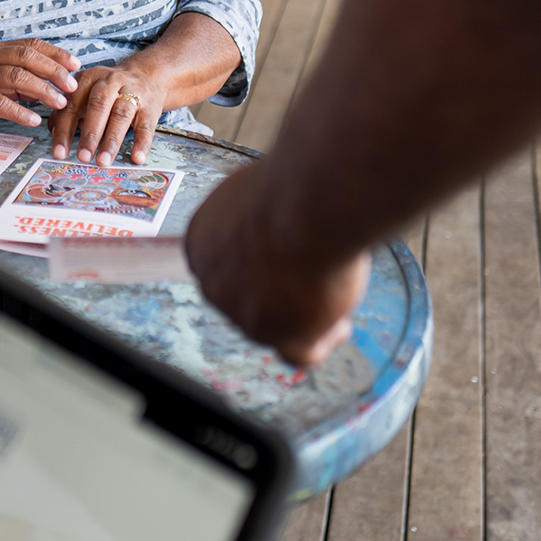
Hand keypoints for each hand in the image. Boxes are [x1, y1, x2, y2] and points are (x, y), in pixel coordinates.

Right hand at [0, 39, 80, 133]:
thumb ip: (12, 80)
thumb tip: (44, 86)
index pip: (28, 45)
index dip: (54, 53)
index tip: (75, 64)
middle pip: (25, 56)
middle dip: (53, 69)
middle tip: (72, 85)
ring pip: (15, 77)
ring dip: (42, 90)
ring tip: (59, 103)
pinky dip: (19, 111)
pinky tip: (33, 120)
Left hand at [50, 63, 165, 164]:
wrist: (146, 76)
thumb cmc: (108, 91)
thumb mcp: (86, 93)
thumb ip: (68, 110)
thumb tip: (52, 131)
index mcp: (89, 78)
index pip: (73, 104)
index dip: (64, 128)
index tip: (60, 152)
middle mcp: (110, 82)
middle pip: (99, 105)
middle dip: (90, 133)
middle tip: (82, 157)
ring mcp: (133, 92)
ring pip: (121, 115)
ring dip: (112, 140)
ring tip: (103, 161)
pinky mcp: (151, 105)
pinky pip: (146, 125)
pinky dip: (142, 142)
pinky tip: (136, 158)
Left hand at [186, 166, 369, 372]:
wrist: (309, 203)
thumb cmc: (293, 187)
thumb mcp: (264, 194)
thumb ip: (261, 219)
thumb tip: (279, 225)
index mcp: (201, 241)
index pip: (226, 265)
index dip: (258, 264)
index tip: (285, 256)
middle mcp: (213, 282)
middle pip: (250, 298)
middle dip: (280, 291)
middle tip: (314, 276)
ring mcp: (241, 314)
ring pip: (276, 326)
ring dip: (306, 314)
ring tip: (337, 293)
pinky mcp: (277, 335)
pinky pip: (300, 353)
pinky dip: (322, 340)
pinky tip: (339, 324)